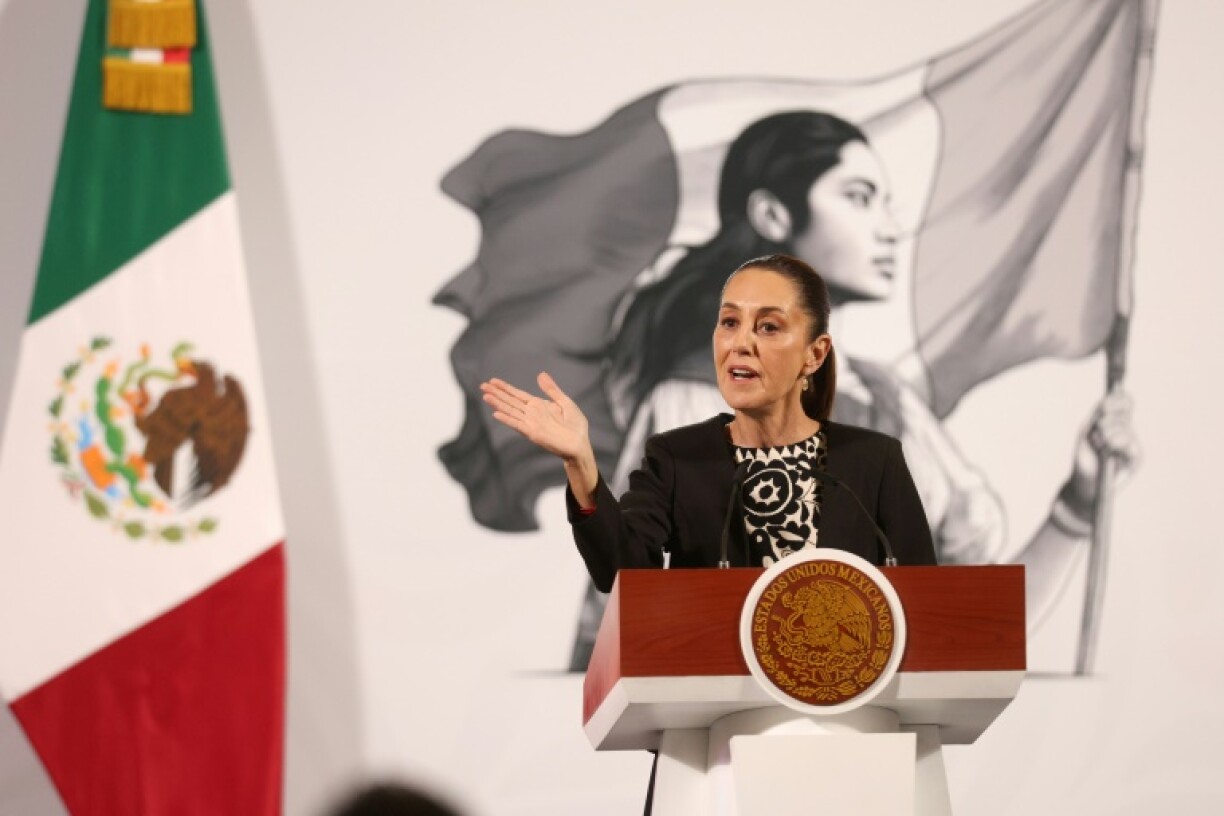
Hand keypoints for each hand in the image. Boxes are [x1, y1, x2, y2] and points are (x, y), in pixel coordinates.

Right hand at [481, 372, 599, 505]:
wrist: (580, 443)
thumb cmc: (575, 425)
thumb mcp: (565, 402)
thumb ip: (551, 390)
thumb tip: (540, 374)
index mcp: (538, 405)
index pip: (518, 395)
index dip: (505, 388)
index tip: (493, 381)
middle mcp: (532, 413)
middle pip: (510, 401)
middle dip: (497, 393)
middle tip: (482, 385)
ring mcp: (531, 423)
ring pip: (511, 411)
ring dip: (498, 404)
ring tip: (485, 396)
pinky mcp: (533, 433)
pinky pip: (517, 424)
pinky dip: (507, 419)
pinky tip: (496, 414)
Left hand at [1065, 388, 1140, 511]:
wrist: (1085, 481)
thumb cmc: (1085, 456)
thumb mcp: (1086, 430)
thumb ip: (1097, 414)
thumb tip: (1106, 401)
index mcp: (1116, 421)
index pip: (1125, 401)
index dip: (1117, 399)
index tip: (1103, 407)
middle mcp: (1127, 430)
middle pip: (1125, 410)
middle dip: (1107, 419)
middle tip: (1097, 433)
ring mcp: (1133, 443)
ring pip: (1125, 427)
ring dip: (1107, 434)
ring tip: (1099, 446)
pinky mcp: (1136, 457)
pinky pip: (1130, 443)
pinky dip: (1116, 444)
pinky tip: (1108, 450)